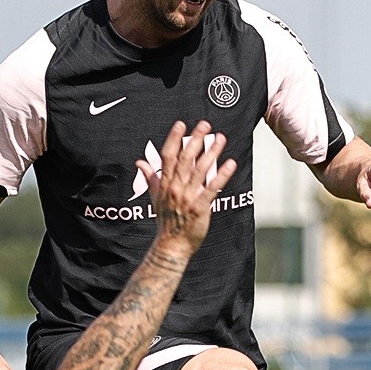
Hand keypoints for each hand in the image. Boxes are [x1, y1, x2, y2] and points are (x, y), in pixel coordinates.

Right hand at [141, 120, 236, 251]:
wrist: (171, 245)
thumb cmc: (166, 221)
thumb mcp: (155, 197)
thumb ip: (150, 178)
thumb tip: (140, 163)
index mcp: (165, 184)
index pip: (168, 156)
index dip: (174, 139)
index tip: (180, 125)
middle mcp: (175, 187)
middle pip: (185, 158)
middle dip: (195, 139)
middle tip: (205, 124)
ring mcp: (188, 197)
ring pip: (200, 169)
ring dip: (211, 152)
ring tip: (220, 138)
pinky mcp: (200, 206)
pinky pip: (213, 187)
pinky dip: (222, 175)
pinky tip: (230, 163)